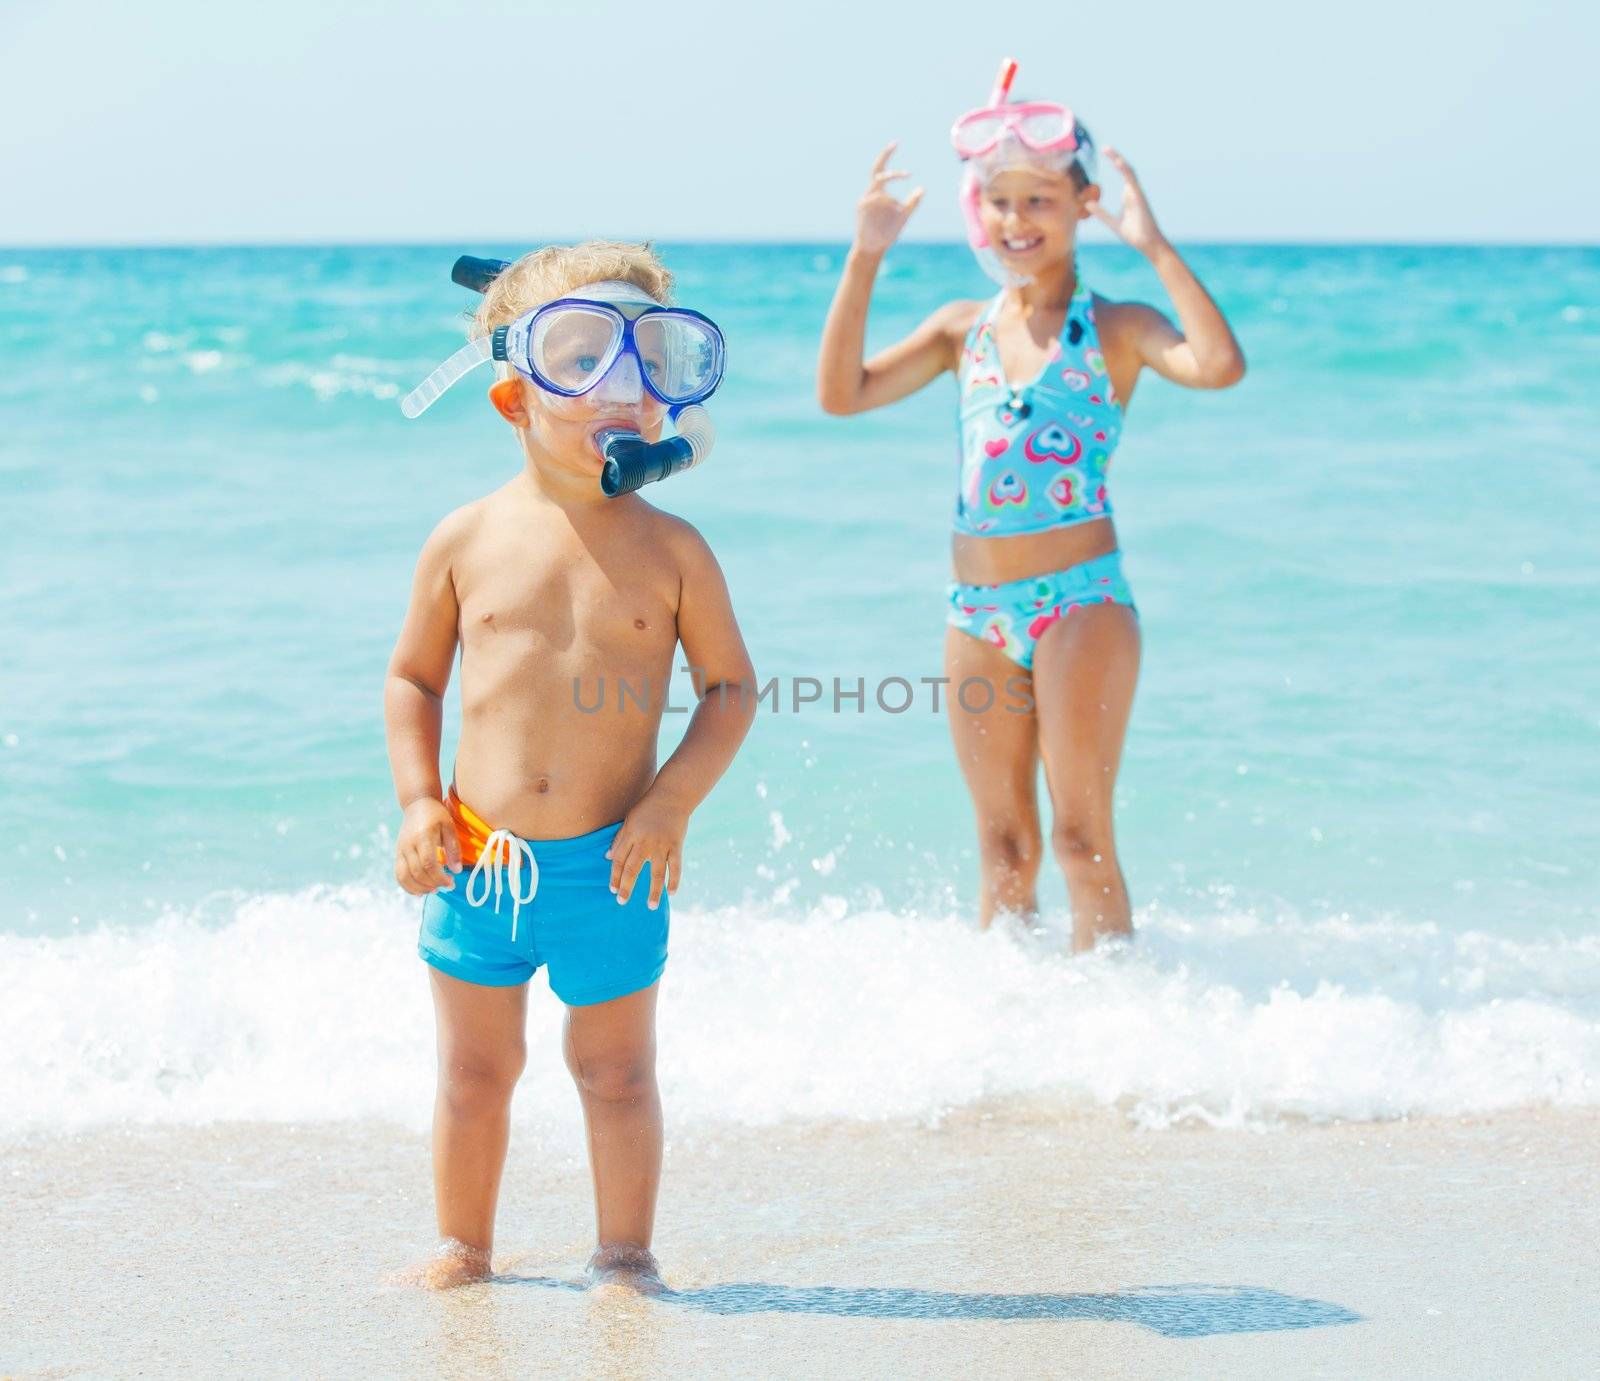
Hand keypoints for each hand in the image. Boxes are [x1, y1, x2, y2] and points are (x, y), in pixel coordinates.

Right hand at [395, 797, 460, 894]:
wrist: (417, 804)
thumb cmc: (437, 816)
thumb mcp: (449, 827)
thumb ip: (453, 849)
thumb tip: (456, 870)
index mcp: (423, 836)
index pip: (428, 863)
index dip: (439, 877)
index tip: (451, 883)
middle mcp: (408, 844)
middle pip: (417, 872)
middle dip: (432, 884)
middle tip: (446, 887)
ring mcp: (400, 850)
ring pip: (404, 876)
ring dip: (419, 888)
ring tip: (434, 890)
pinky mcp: (397, 854)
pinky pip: (398, 874)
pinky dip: (407, 886)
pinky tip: (419, 891)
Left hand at [605, 793, 686, 909]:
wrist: (672, 796)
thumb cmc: (648, 807)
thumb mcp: (629, 819)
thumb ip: (619, 839)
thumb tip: (607, 857)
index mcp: (631, 835)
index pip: (619, 860)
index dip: (614, 876)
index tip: (613, 889)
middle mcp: (645, 842)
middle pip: (633, 869)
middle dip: (626, 887)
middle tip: (622, 901)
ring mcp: (662, 845)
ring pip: (656, 873)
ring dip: (653, 891)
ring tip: (651, 906)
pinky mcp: (676, 845)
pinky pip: (675, 867)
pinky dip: (674, 880)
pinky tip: (671, 893)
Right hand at [854, 142, 924, 255]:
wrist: (874, 248)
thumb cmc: (887, 232)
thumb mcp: (903, 216)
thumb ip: (912, 203)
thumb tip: (921, 189)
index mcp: (880, 192)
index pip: (883, 170)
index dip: (887, 155)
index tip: (896, 143)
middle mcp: (871, 193)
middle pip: (876, 170)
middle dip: (884, 156)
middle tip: (894, 144)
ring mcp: (865, 200)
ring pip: (878, 187)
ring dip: (890, 196)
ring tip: (898, 211)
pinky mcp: (861, 208)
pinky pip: (871, 198)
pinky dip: (881, 200)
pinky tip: (890, 208)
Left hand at [1090, 149, 1168, 257]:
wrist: (1147, 244)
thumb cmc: (1134, 234)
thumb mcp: (1113, 223)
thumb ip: (1101, 213)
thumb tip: (1088, 204)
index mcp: (1129, 195)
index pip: (1122, 173)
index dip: (1114, 161)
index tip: (1104, 151)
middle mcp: (1134, 191)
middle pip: (1125, 168)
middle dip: (1115, 156)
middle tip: (1104, 147)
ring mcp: (1137, 194)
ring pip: (1129, 172)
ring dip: (1119, 160)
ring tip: (1109, 150)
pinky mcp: (1140, 198)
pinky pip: (1132, 182)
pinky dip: (1126, 172)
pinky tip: (1119, 163)